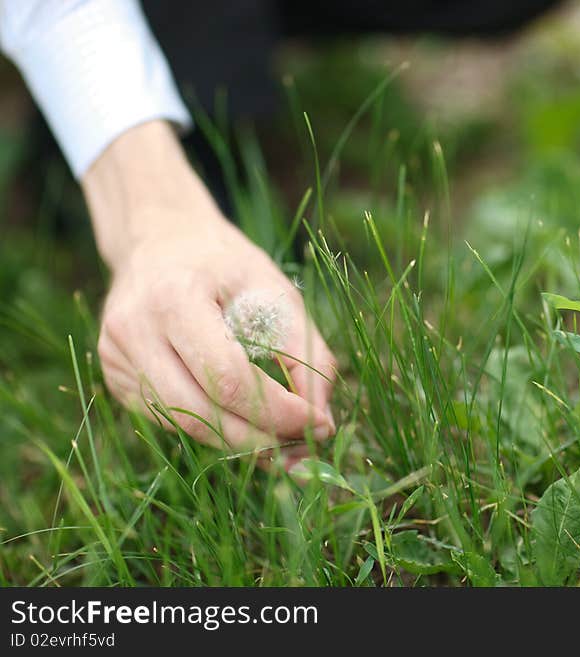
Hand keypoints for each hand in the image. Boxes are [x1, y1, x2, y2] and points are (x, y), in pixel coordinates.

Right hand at [83, 121, 335, 467]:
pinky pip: (172, 420)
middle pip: (202, 413)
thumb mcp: (277, 292)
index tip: (319, 425)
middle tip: (306, 447)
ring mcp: (116, 359)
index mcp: (174, 297)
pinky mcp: (116, 379)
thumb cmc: (226, 265)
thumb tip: (321, 423)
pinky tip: (249, 426)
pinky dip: (215, 430)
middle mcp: (133, 331)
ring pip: (185, 426)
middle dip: (262, 439)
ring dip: (241, 444)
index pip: (228, 378)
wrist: (160, 240)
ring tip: (286, 444)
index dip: (277, 412)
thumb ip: (306, 353)